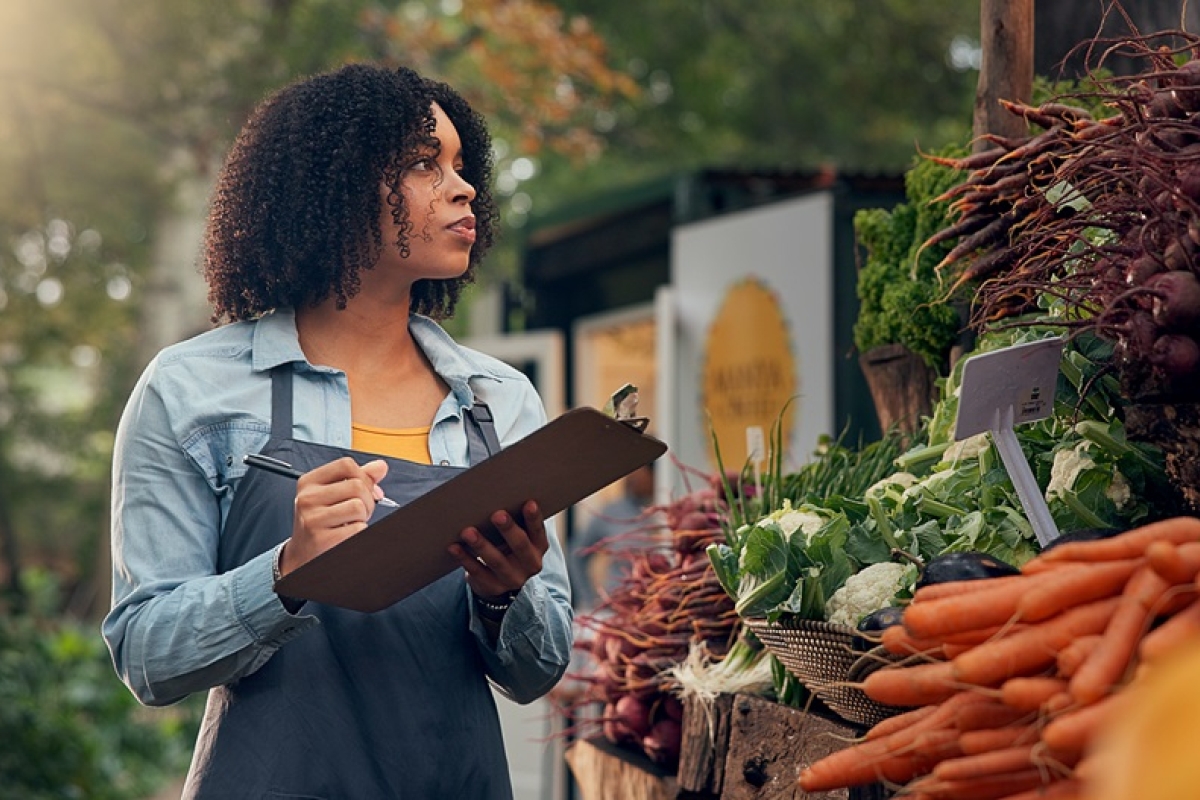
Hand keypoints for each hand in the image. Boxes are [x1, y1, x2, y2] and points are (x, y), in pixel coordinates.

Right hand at [280, 457, 389, 575]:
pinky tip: (346, 533)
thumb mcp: (334, 494)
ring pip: (358, 507)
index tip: (364, 490)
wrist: (304, 553)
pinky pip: (358, 528)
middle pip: (357, 486)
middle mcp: (307, 498)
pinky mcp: (321, 539)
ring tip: (351, 522)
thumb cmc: (322, 520)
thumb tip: (381, 466)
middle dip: (367, 500)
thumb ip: (359, 478)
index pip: (346, 465)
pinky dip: (359, 531)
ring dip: (363, 517)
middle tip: (359, 512)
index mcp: (309, 482)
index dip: (363, 477)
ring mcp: (312, 519)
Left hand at [449, 500, 547, 598]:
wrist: (501, 580)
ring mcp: (512, 579)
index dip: (534, 518)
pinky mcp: (493, 587)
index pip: (538, 531)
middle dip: (508, 529)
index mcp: (539, 547)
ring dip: (481, 545)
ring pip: (496, 561)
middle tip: (497, 515)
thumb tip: (496, 494)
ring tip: (467, 531)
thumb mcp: (519, 537)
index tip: (529, 503)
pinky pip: (477, 572)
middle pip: (520, 545)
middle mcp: (530, 564)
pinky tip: (454, 547)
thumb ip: (515, 521)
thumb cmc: (508, 547)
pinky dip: (464, 558)